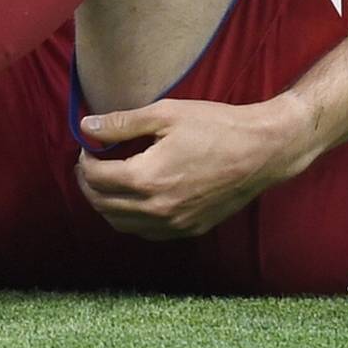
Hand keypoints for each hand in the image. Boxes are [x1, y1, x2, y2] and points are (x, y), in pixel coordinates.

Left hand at [75, 96, 317, 238]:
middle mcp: (157, 209)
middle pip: (103, 205)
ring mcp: (175, 225)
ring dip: (106, 204)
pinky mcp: (190, 230)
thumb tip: (86, 126)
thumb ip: (121, 123)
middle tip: (90, 163)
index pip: (96, 179)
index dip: (85, 161)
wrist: (261, 151)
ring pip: (122, 224)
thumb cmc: (216, 126)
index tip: (89, 146)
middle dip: (89, 184)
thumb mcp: (166, 114)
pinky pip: (147, 233)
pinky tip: (135, 198)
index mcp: (147, 179)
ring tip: (107, 181)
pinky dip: (131, 218)